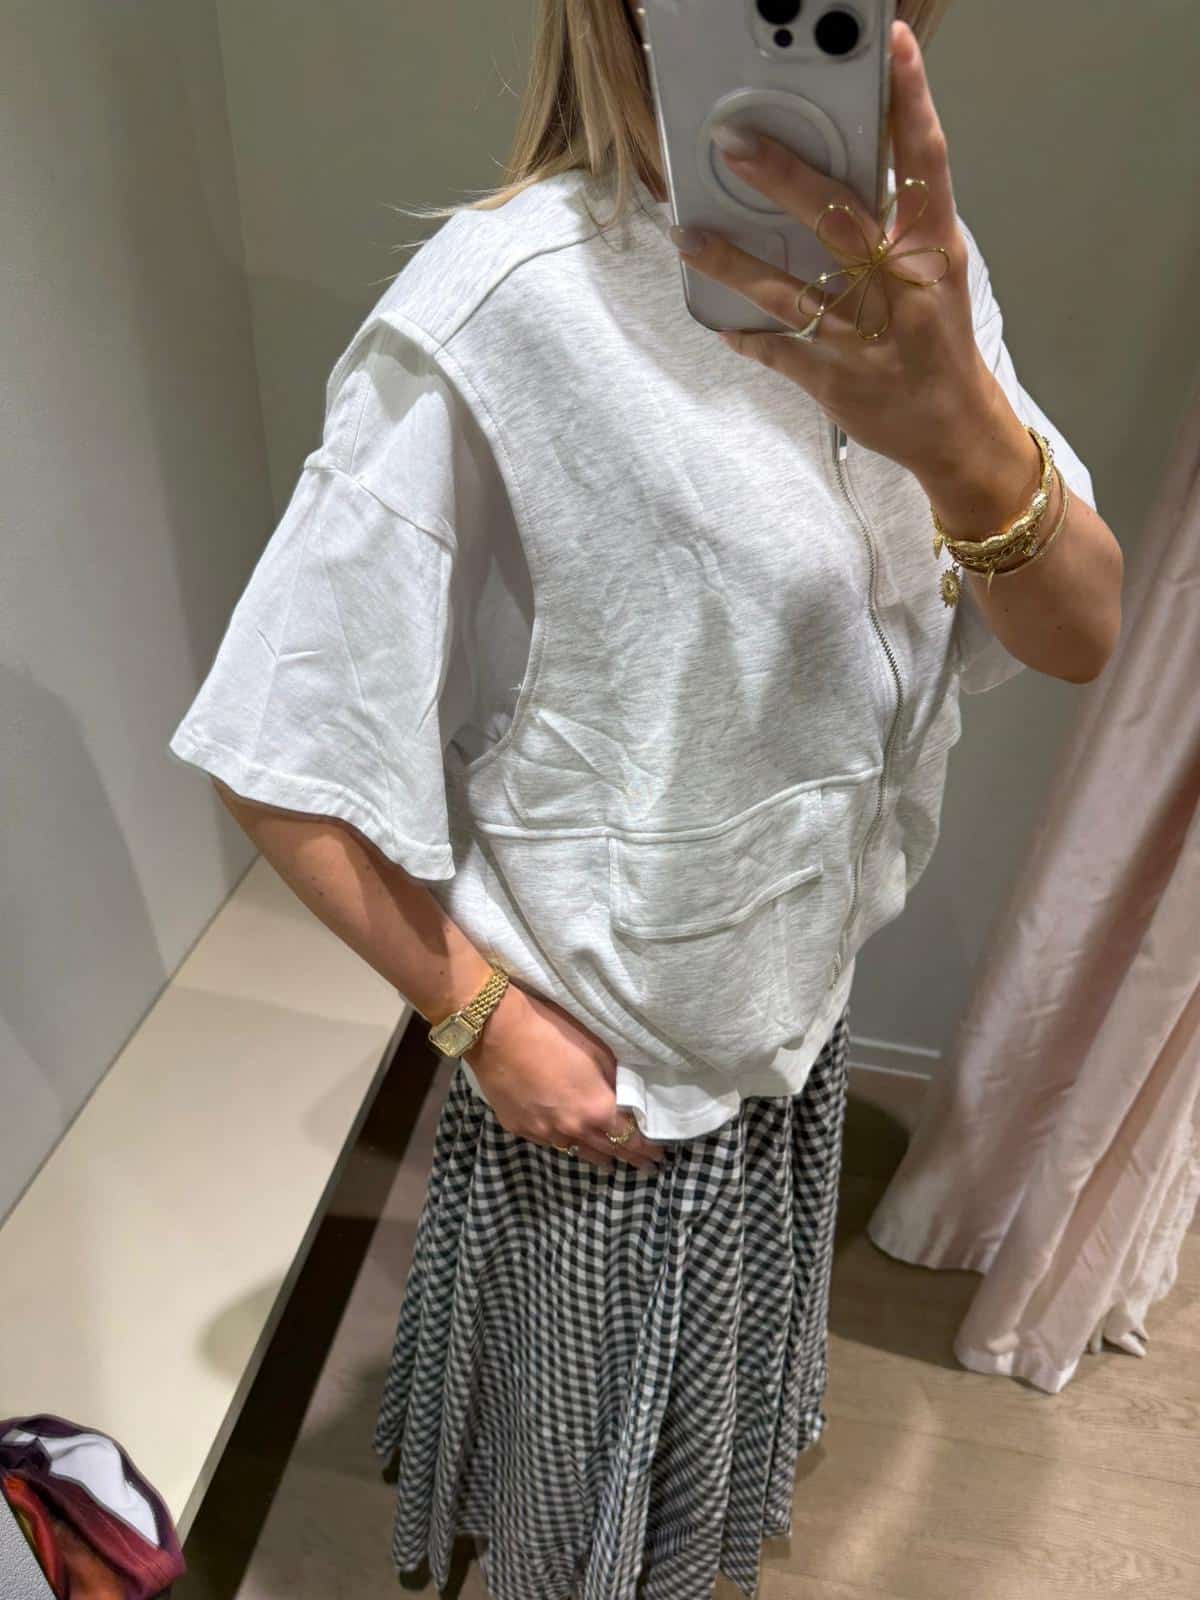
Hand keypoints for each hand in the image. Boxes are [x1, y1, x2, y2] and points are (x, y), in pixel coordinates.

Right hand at [462, 984, 666, 1171]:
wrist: (497, 1031)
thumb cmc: (552, 1032)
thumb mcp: (596, 1051)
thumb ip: (614, 1080)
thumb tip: (624, 1097)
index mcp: (596, 1110)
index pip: (630, 1139)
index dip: (647, 1149)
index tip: (659, 1156)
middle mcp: (571, 1130)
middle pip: (606, 1152)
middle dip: (628, 1158)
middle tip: (643, 1165)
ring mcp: (542, 1133)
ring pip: (576, 1151)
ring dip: (595, 1154)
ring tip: (608, 1160)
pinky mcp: (518, 1128)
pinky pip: (548, 1140)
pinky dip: (562, 1139)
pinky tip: (566, 1136)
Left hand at [671, 19, 992, 478]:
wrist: (954, 427)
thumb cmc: (937, 337)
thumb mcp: (935, 269)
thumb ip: (894, 221)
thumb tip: (839, 167)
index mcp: (932, 246)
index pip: (925, 160)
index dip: (912, 101)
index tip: (896, 47)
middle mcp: (899, 285)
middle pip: (839, 217)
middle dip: (783, 178)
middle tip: (733, 144)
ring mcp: (865, 336)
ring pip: (791, 290)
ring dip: (733, 262)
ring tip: (688, 235)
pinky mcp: (836, 380)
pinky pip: (779, 351)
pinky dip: (746, 337)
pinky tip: (718, 321)